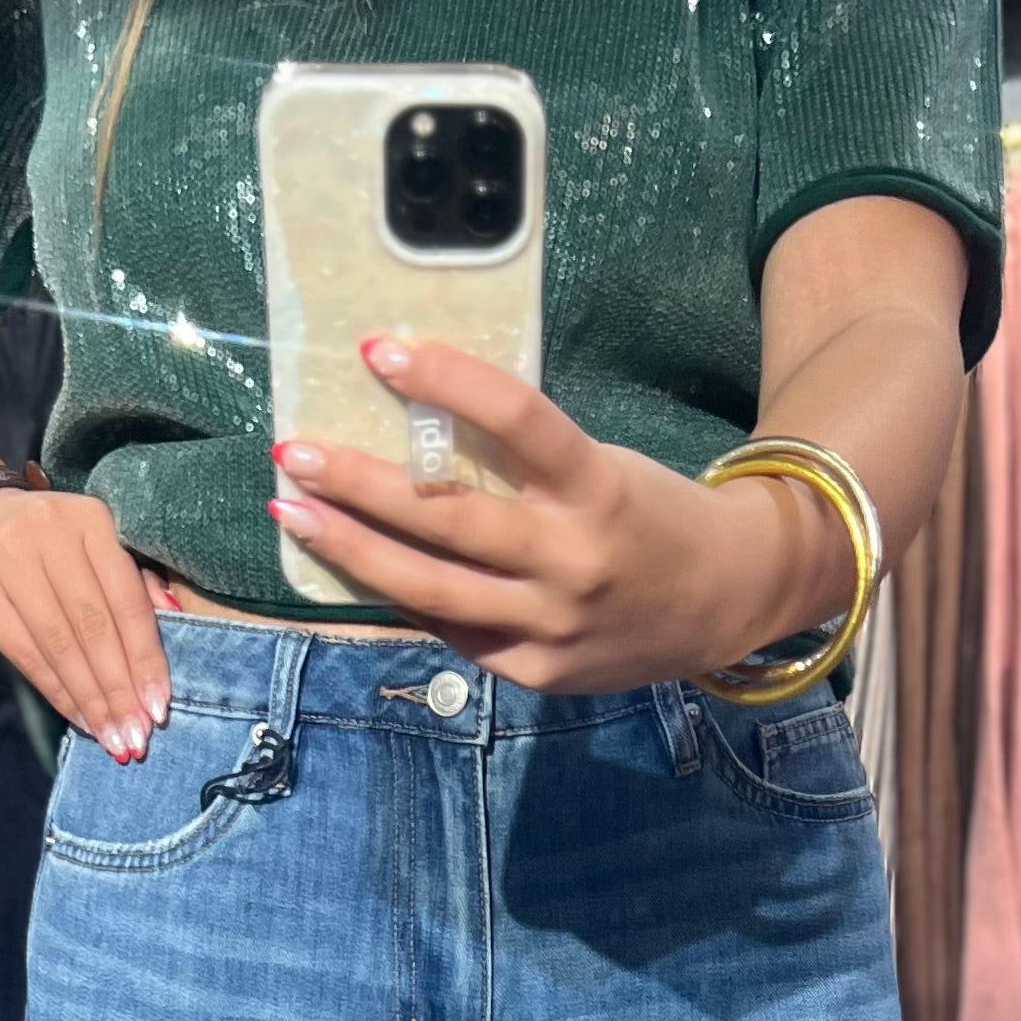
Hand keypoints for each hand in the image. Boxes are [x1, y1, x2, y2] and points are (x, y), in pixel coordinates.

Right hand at [0, 484, 175, 759]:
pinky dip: (56, 691)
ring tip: (112, 737)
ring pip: (59, 644)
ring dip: (90, 699)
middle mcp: (50, 533)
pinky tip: (78, 718)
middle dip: (118, 689)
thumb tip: (175, 616)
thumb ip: (132, 577)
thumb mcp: (93, 542)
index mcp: (91, 519)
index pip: (126, 600)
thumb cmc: (49, 541)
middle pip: (93, 627)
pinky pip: (24, 652)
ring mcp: (9, 559)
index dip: (144, 657)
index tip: (160, 707)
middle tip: (137, 735)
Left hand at [269, 340, 841, 692]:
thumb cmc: (646, 515)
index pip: (518, 418)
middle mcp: (573, 559)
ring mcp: (554, 624)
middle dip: (360, 485)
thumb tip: (414, 432)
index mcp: (598, 486)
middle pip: (448, 518)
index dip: (447, 380)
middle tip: (294, 453)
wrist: (727, 600)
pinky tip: (356, 572)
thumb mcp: (601, 467)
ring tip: (293, 516)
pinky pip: (454, 634)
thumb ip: (523, 461)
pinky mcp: (539, 670)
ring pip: (432, 590)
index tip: (379, 350)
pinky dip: (402, 601)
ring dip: (353, 552)